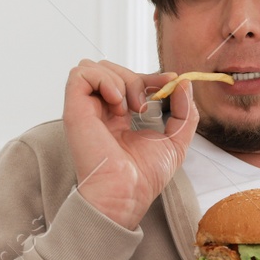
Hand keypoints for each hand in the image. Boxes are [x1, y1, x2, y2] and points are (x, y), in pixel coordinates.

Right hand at [62, 60, 199, 229]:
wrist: (126, 192)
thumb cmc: (145, 176)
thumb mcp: (176, 141)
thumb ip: (184, 112)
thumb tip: (183, 82)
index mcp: (118, 117)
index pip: (131, 81)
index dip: (152, 76)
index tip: (171, 81)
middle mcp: (100, 111)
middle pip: (112, 69)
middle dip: (137, 77)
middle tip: (146, 106)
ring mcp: (86, 109)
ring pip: (95, 67)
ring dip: (119, 79)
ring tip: (129, 109)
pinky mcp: (75, 109)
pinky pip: (80, 74)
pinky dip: (102, 80)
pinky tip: (116, 103)